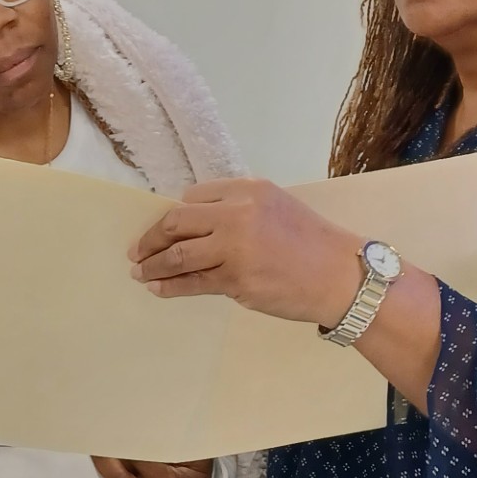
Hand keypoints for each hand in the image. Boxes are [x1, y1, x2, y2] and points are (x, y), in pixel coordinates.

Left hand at [131, 178, 364, 326]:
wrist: (340, 274)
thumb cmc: (311, 243)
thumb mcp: (276, 207)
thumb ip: (239, 210)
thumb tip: (196, 225)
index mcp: (248, 189)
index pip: (193, 197)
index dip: (172, 215)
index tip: (161, 229)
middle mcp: (238, 213)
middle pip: (177, 222)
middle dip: (150, 238)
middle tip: (136, 250)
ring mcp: (235, 248)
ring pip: (179, 255)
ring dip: (153, 265)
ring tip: (139, 272)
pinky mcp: (236, 280)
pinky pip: (193, 282)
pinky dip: (170, 285)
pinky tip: (158, 287)